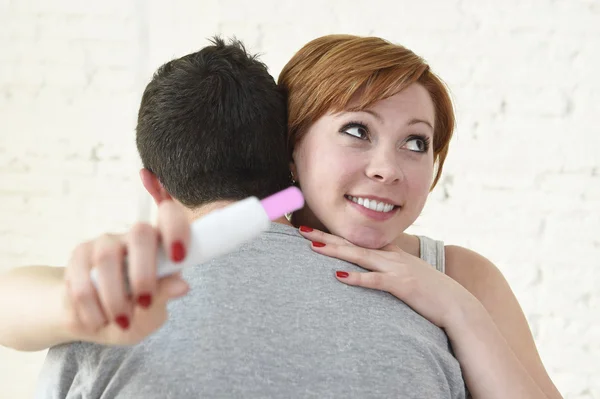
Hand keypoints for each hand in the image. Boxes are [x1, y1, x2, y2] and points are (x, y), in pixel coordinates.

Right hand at [62, 200, 190, 345]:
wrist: (95, 322)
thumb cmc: (136, 312)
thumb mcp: (154, 311)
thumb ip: (164, 295)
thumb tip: (183, 286)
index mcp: (162, 243)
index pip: (170, 215)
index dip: (176, 229)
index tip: (179, 257)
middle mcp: (134, 236)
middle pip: (140, 233)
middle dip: (143, 274)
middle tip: (144, 304)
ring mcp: (105, 243)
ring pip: (107, 258)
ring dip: (114, 298)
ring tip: (122, 322)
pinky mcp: (79, 256)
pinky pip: (81, 280)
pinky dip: (91, 309)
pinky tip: (99, 321)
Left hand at [298, 227, 481, 328]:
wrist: (456, 305)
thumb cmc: (430, 293)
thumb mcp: (407, 276)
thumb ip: (389, 270)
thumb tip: (371, 270)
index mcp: (391, 254)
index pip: (357, 241)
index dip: (335, 235)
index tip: (313, 230)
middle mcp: (391, 257)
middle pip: (352, 244)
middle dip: (326, 237)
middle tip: (302, 231)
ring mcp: (396, 269)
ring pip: (359, 256)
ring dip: (335, 251)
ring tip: (313, 247)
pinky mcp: (402, 285)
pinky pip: (375, 281)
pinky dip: (357, 278)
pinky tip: (338, 277)